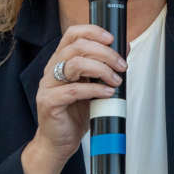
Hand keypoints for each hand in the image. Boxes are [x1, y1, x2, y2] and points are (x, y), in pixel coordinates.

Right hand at [31, 24, 125, 162]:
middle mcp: (52, 69)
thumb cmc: (75, 114)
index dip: (92, 31)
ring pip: (74, 64)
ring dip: (101, 69)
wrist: (59, 142)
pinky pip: (73, 90)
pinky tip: (107, 93)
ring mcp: (48, 85)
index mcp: (61, 61)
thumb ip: (105, 67)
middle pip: (76, 47)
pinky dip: (95, 89)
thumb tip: (125, 48)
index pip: (72, 34)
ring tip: (116, 80)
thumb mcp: (94, 85)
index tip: (111, 38)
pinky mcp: (50, 102)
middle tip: (121, 65)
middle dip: (104, 53)